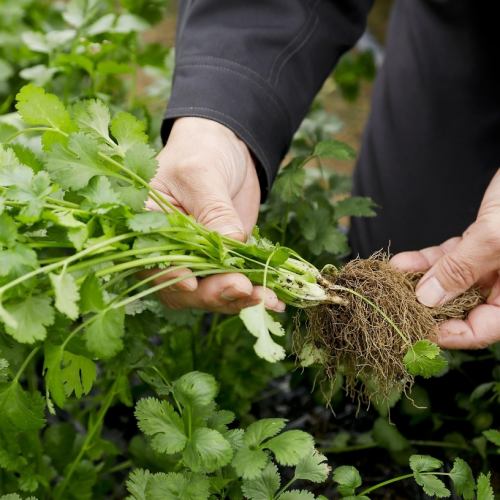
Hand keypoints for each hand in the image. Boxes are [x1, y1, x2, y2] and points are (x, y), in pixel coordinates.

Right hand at [147, 117, 284, 313]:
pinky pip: (236, 283)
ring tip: (267, 299)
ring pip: (212, 292)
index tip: (191, 282)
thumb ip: (213, 211)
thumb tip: (232, 246)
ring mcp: (199, 259)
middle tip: (241, 288)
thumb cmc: (202, 150)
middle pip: (183, 288)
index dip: (168, 276)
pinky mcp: (225, 261)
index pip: (150, 259)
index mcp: (149, 227)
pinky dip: (255, 293)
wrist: (228, 147)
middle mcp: (170, 250)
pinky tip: (274, 299)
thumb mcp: (201, 174)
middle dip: (212, 293)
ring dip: (239, 300)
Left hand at [390, 169, 499, 348]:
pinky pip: (451, 258)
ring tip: (389, 280)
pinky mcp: (482, 243)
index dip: (447, 334)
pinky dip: (428, 260)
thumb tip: (427, 300)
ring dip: (419, 279)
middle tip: (392, 306)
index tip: (411, 331)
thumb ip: (461, 270)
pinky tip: (402, 263)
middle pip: (462, 307)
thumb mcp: (496, 237)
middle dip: (425, 305)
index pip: (482, 329)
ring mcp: (493, 263)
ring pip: (451, 280)